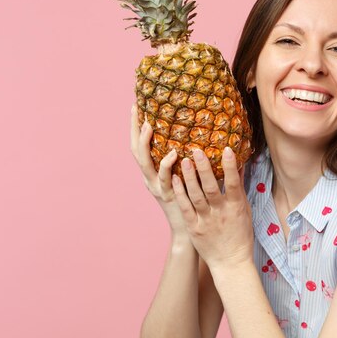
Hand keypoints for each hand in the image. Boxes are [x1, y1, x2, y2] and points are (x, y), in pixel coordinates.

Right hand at [130, 104, 187, 236]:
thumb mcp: (188, 176)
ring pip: (145, 162)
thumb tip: (201, 135)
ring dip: (146, 143)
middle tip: (136, 110)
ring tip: (149, 125)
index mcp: (154, 172)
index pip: (141, 146)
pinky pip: (164, 178)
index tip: (137, 107)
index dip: (137, 128)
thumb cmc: (193, 201)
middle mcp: (150, 178)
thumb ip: (189, 159)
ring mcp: (157, 187)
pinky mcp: (167, 195)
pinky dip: (166, 164)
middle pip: (136, 150)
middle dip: (135, 130)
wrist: (189, 230)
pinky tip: (173, 153)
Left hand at [172, 147, 253, 270]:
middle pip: (212, 188)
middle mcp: (220, 213)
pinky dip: (180, 193)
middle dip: (204, 168)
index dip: (230, 166)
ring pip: (196, 196)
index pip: (234, 183)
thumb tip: (239, 166)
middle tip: (196, 150)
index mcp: (236, 207)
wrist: (230, 262)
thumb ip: (239, 188)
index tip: (226, 149)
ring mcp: (206, 220)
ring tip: (183, 160)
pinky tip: (174, 180)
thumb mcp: (244, 210)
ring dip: (189, 178)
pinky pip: (186, 208)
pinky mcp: (194, 228)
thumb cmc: (240, 235)